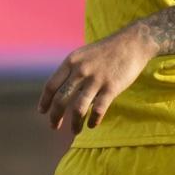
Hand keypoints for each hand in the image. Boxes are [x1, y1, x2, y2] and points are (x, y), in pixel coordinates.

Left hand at [38, 23, 155, 133]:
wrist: (132, 42)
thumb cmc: (106, 50)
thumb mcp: (83, 54)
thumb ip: (72, 70)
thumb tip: (62, 90)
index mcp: (71, 61)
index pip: (51, 85)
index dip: (45, 101)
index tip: (42, 112)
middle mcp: (80, 70)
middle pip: (61, 99)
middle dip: (55, 116)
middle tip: (54, 126)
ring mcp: (96, 79)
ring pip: (78, 108)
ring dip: (74, 123)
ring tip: (74, 131)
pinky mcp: (111, 87)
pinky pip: (98, 110)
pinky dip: (93, 120)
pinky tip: (92, 125)